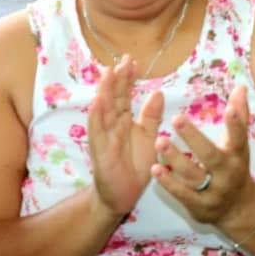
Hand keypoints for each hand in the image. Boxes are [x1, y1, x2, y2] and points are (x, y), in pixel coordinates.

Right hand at [86, 56, 164, 220]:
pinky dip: (96, 116)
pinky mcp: (99, 150)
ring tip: (107, 73)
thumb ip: (151, 116)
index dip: (128, 78)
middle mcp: (112, 124)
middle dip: (117, 79)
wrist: (124, 195)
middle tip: (123, 60)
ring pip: (103, 109)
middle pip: (114, 97)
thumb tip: (158, 92)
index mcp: (124, 120)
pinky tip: (97, 102)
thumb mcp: (148, 137)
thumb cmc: (135, 165)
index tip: (133, 61)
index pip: (125, 95)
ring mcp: (104, 136)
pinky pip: (96, 131)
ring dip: (104, 91)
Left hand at [153, 84, 254, 227]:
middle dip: (194, 138)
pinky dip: (168, 182)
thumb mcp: (240, 144)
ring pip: (193, 175)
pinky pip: (182, 194)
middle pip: (210, 155)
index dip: (235, 124)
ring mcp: (213, 192)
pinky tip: (155, 168)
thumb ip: (239, 115)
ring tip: (159, 141)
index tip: (228, 109)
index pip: (238, 137)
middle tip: (176, 118)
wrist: (237, 208)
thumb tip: (241, 86)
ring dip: (175, 158)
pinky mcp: (199, 206)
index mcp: (237, 154)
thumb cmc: (234, 166)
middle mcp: (227, 173)